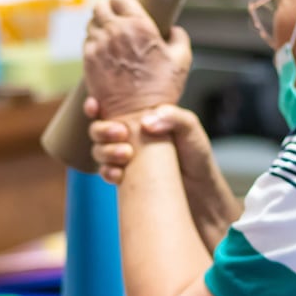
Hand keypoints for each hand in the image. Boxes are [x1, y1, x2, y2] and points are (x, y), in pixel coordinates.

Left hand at [83, 0, 191, 119]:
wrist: (137, 115)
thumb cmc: (161, 89)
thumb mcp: (182, 59)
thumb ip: (178, 37)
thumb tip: (173, 30)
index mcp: (138, 24)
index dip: (122, 4)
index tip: (126, 11)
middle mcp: (115, 31)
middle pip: (100, 7)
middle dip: (108, 12)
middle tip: (115, 22)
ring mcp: (98, 46)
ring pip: (91, 23)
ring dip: (99, 27)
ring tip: (110, 38)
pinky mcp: (88, 61)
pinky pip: (86, 42)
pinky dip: (93, 43)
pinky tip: (103, 52)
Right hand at [85, 99, 211, 186]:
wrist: (200, 190)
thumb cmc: (196, 154)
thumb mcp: (191, 128)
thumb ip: (173, 117)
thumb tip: (146, 123)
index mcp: (139, 118)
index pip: (110, 107)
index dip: (94, 106)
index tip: (94, 105)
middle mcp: (128, 136)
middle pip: (97, 129)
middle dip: (102, 130)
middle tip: (121, 133)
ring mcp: (125, 157)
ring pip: (99, 151)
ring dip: (106, 151)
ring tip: (128, 154)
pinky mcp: (126, 178)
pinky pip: (106, 173)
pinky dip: (108, 172)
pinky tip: (119, 174)